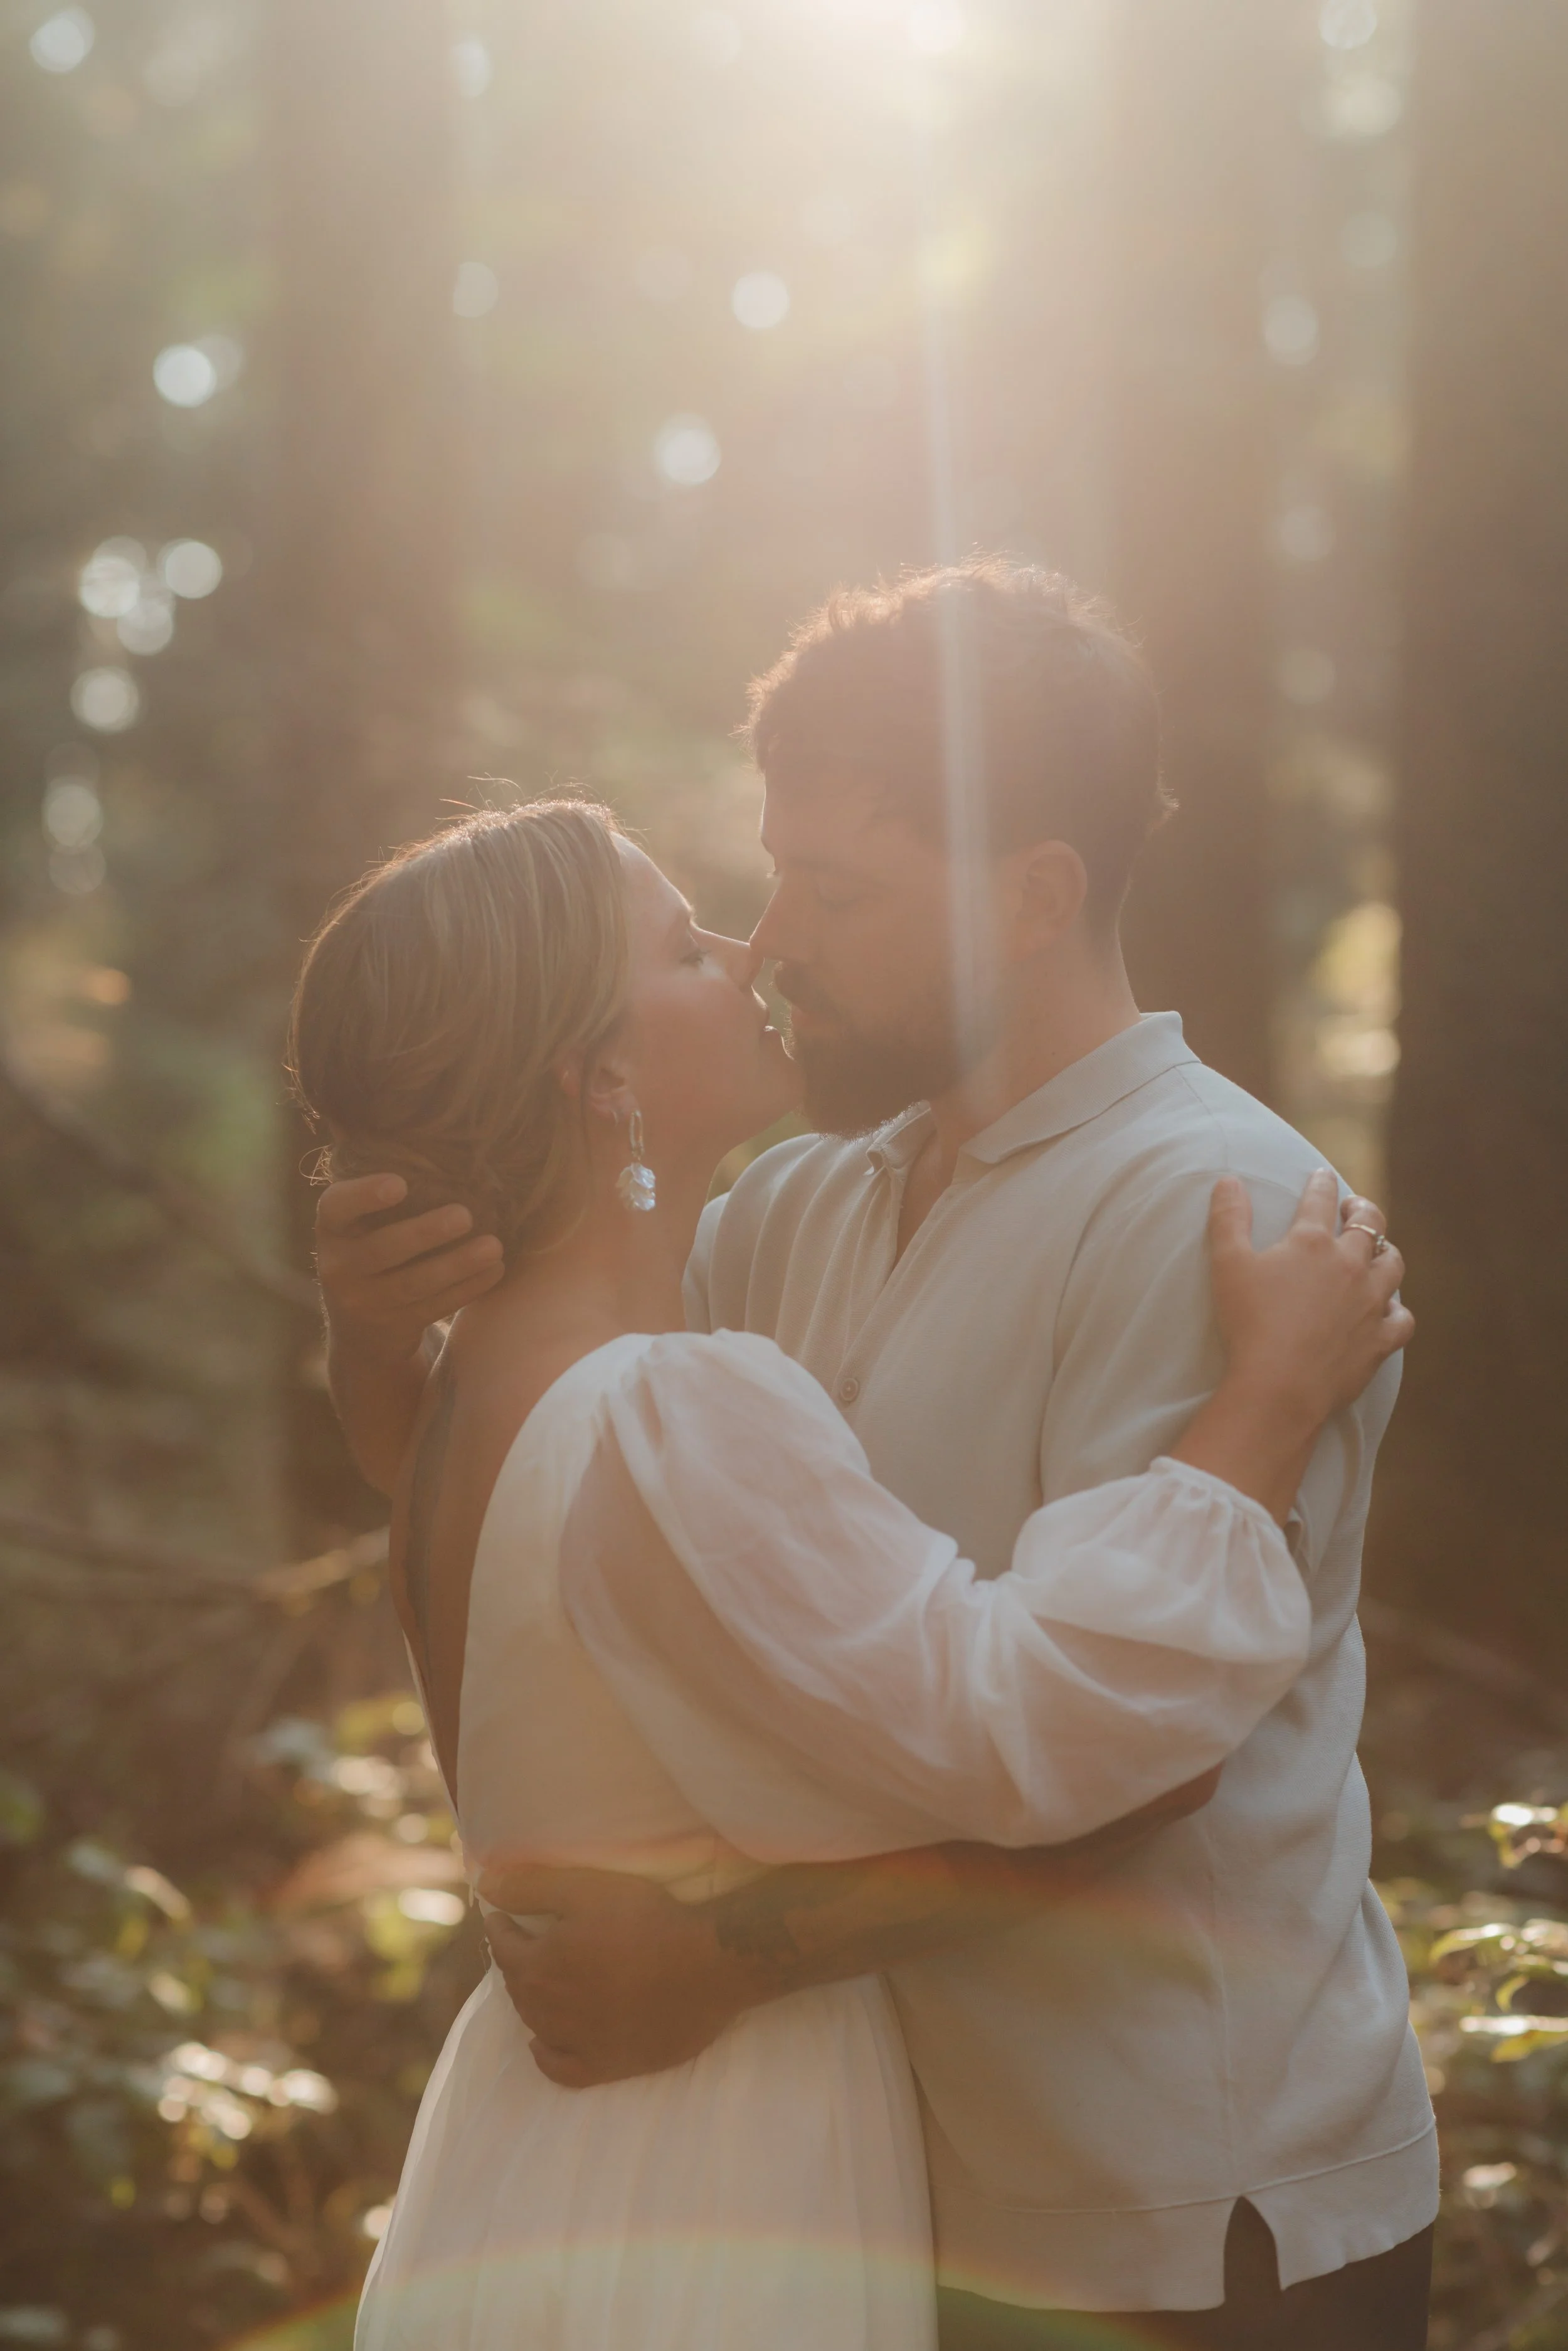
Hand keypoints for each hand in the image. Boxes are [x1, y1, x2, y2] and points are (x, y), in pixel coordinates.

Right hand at [314, 1173, 503, 1364]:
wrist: (361, 1332)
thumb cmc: (371, 1250)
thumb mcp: (358, 1222)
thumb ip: (374, 1182)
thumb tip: (398, 1121)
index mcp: (331, 1230)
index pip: (336, 1207)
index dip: (365, 1195)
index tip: (401, 1183)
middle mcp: (339, 1268)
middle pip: (381, 1250)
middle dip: (425, 1232)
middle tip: (466, 1214)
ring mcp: (365, 1303)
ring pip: (414, 1284)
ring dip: (457, 1264)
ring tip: (494, 1245)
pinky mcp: (395, 1328)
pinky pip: (434, 1307)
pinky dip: (467, 1289)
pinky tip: (495, 1269)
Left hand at [479, 1864, 745, 2088]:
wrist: (705, 1967)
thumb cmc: (647, 1921)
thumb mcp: (588, 1889)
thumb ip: (534, 1888)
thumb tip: (487, 1886)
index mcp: (541, 1965)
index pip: (504, 1947)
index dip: (500, 1929)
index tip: (500, 1918)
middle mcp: (550, 2009)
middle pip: (518, 1986)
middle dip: (514, 1963)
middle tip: (520, 1946)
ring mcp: (577, 2042)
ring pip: (536, 2023)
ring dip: (528, 2002)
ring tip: (534, 1984)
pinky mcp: (606, 2065)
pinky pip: (561, 2069)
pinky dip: (545, 2056)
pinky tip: (542, 2044)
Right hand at [1208, 1168, 1411, 1430]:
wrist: (1279, 1385)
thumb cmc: (1249, 1323)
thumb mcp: (1227, 1264)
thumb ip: (1228, 1218)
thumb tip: (1228, 1181)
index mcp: (1312, 1243)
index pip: (1320, 1201)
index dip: (1320, 1184)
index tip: (1322, 1175)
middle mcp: (1350, 1265)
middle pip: (1369, 1224)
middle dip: (1362, 1209)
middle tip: (1355, 1207)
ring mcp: (1371, 1303)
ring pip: (1393, 1266)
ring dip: (1386, 1252)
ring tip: (1379, 1250)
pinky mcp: (1380, 1340)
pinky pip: (1402, 1319)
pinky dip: (1397, 1310)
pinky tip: (1388, 1310)